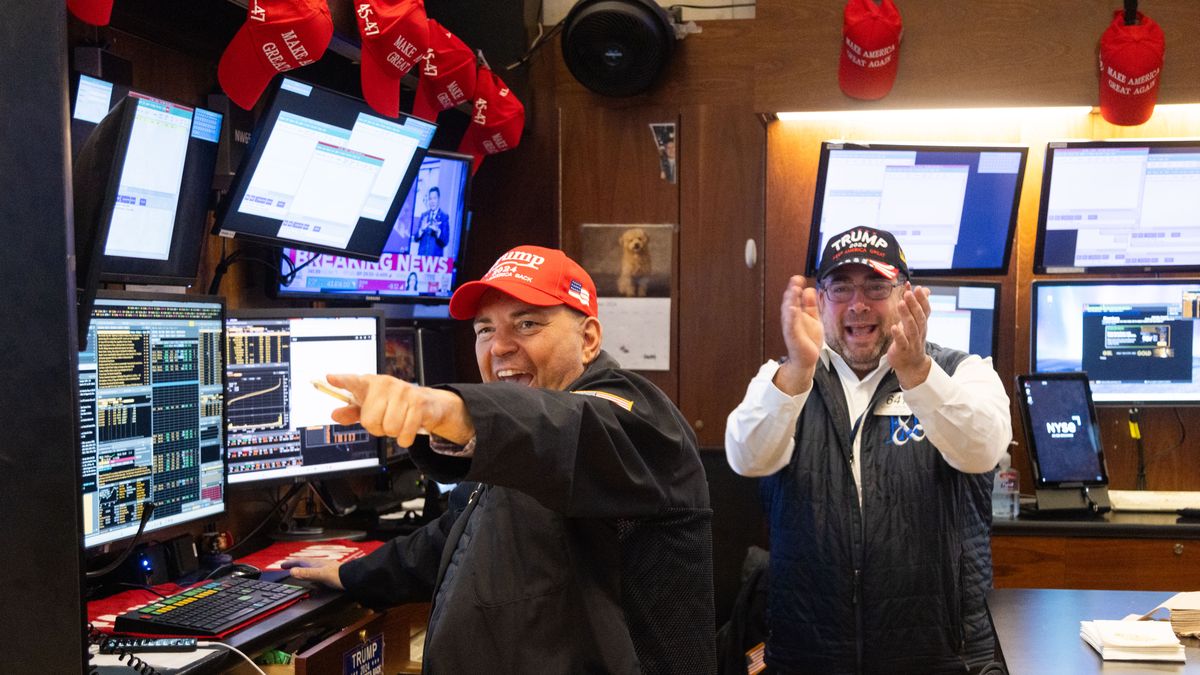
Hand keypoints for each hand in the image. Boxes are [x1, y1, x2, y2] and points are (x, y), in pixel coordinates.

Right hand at [280, 558, 344, 588]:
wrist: (353, 579)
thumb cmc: (339, 576)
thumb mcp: (320, 575)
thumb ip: (307, 573)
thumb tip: (293, 571)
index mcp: (316, 564)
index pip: (300, 561)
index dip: (290, 563)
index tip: (282, 565)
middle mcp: (320, 565)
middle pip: (304, 564)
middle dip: (295, 565)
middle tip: (287, 567)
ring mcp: (325, 569)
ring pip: (310, 568)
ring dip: (302, 569)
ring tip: (298, 571)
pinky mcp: (330, 575)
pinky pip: (316, 574)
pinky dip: (311, 575)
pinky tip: (313, 579)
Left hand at [324, 374, 474, 447]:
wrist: (427, 403)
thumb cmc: (393, 404)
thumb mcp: (370, 407)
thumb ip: (351, 412)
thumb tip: (335, 414)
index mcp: (370, 383)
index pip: (353, 381)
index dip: (342, 381)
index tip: (330, 378)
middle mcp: (386, 384)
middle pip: (370, 421)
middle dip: (377, 428)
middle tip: (385, 420)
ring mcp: (403, 392)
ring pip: (389, 428)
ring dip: (393, 433)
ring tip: (398, 422)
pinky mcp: (419, 403)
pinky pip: (404, 434)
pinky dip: (405, 438)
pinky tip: (408, 428)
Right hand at [774, 275, 822, 394]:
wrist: (807, 359)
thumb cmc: (808, 339)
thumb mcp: (813, 318)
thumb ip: (811, 305)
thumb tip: (809, 289)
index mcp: (796, 313)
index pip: (794, 297)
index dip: (795, 286)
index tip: (799, 277)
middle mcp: (791, 319)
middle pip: (790, 302)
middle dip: (792, 291)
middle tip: (795, 281)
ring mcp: (791, 327)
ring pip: (788, 311)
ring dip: (790, 301)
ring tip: (794, 290)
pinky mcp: (793, 337)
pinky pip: (791, 326)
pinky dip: (791, 317)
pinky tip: (792, 309)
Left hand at [887, 283, 932, 388]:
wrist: (911, 364)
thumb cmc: (911, 339)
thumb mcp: (915, 322)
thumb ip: (917, 305)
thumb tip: (924, 289)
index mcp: (922, 324)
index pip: (925, 310)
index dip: (922, 300)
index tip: (918, 288)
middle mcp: (919, 332)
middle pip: (919, 317)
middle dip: (914, 304)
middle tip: (908, 293)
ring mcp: (912, 341)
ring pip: (911, 328)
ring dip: (906, 315)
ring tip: (900, 304)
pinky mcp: (903, 350)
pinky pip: (902, 342)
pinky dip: (898, 334)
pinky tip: (894, 327)